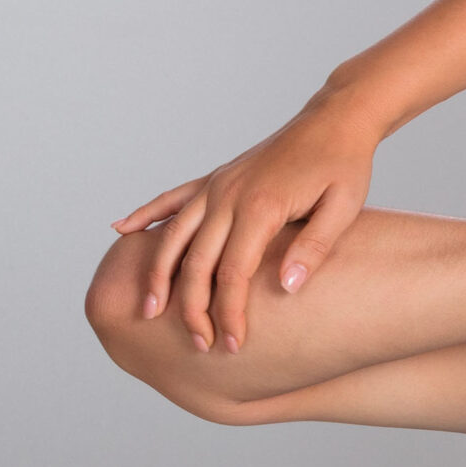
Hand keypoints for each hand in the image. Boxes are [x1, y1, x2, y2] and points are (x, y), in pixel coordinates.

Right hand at [108, 97, 384, 354]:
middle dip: (193, 307)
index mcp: (262, 206)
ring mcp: (218, 184)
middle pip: (198, 261)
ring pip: (175, 235)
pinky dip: (145, 215)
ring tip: (148, 309)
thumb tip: (286, 288)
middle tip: (198, 344)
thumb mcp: (343, 209)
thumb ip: (314, 248)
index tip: (233, 345)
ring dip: (158, 274)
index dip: (230, 313)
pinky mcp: (217, 177)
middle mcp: (230, 195)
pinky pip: (173, 198)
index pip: (235, 273)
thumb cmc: (345, 167)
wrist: (335, 121)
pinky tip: (120, 231)